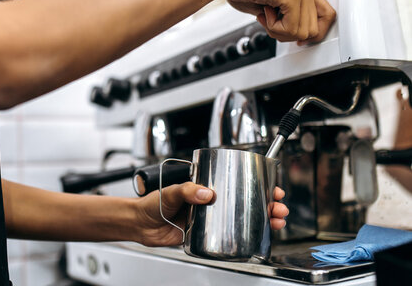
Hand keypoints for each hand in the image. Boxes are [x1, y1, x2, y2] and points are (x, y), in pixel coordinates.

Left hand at [134, 182, 287, 246]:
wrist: (141, 225)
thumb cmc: (152, 203)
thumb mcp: (171, 191)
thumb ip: (186, 190)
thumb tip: (206, 194)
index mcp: (205, 186)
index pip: (235, 181)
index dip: (256, 183)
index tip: (269, 184)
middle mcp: (211, 202)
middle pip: (245, 201)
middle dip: (267, 203)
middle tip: (277, 206)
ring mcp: (210, 219)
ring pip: (241, 218)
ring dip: (262, 220)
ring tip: (275, 221)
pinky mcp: (206, 235)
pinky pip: (228, 236)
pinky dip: (245, 237)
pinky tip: (259, 236)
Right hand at [225, 0, 335, 44]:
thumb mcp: (272, 6)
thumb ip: (288, 17)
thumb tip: (300, 36)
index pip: (327, 15)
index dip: (314, 33)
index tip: (298, 41)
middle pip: (314, 29)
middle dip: (289, 34)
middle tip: (270, 23)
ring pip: (303, 32)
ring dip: (280, 31)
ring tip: (266, 15)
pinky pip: (291, 29)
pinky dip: (274, 28)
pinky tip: (264, 12)